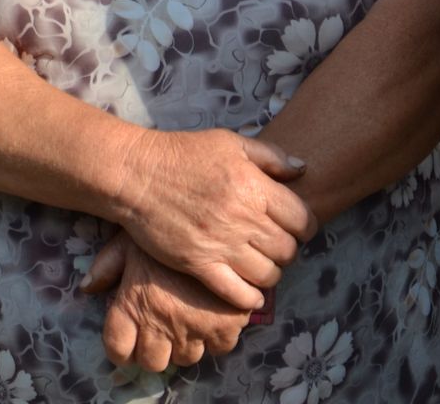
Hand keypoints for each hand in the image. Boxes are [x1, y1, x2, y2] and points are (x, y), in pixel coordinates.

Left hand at [87, 232, 249, 371]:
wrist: (208, 213)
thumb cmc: (160, 226)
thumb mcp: (127, 242)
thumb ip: (107, 267)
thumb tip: (87, 289)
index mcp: (133, 304)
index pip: (118, 349)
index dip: (121, 351)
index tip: (127, 346)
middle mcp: (161, 322)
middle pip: (153, 361)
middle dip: (153, 351)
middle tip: (157, 335)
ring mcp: (195, 326)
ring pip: (187, 357)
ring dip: (184, 345)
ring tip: (184, 323)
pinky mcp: (227, 323)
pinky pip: (219, 348)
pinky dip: (216, 338)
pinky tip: (211, 317)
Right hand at [111, 128, 315, 310]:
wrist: (134, 174)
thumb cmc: (181, 154)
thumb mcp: (228, 142)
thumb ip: (269, 155)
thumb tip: (302, 169)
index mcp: (253, 187)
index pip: (303, 220)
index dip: (305, 226)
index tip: (295, 227)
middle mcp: (242, 218)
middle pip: (288, 250)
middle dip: (286, 250)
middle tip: (273, 245)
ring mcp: (220, 244)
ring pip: (268, 274)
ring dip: (270, 273)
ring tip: (259, 264)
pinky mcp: (198, 264)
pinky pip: (237, 293)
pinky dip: (250, 297)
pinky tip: (249, 292)